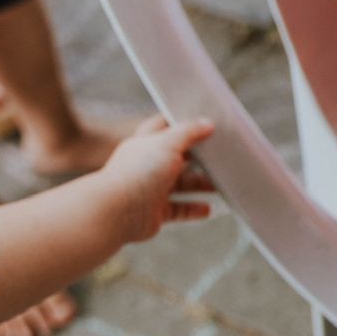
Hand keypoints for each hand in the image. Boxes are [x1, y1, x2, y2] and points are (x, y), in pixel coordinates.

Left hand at [98, 116, 217, 246]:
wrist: (117, 211)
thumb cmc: (137, 173)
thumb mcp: (167, 143)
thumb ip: (189, 132)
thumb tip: (207, 123)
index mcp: (146, 143)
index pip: (164, 127)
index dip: (182, 123)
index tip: (203, 122)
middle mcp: (148, 165)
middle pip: (177, 158)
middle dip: (198, 158)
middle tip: (219, 157)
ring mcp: (151, 189)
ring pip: (181, 185)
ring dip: (200, 185)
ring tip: (219, 185)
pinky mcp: (155, 212)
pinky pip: (179, 209)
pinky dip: (194, 209)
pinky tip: (207, 209)